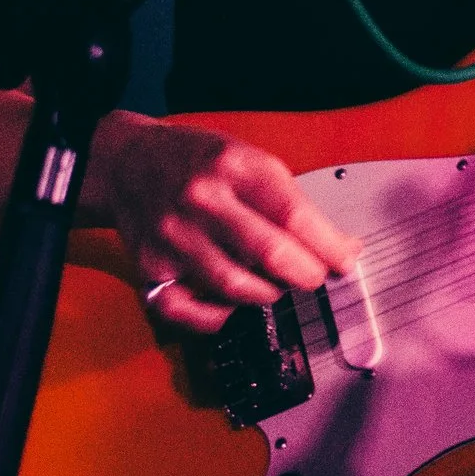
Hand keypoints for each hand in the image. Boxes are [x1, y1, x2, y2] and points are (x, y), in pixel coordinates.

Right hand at [91, 118, 361, 333]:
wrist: (127, 162)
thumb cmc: (197, 161)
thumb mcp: (247, 158)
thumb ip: (288, 199)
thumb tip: (336, 243)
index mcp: (234, 166)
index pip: (294, 215)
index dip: (329, 245)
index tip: (347, 260)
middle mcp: (201, 200)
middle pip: (268, 253)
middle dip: (306, 274)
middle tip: (316, 277)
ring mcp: (173, 237)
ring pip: (235, 287)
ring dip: (270, 294)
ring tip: (279, 285)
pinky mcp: (150, 268)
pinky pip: (190, 311)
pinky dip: (220, 317)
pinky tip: (235, 304)